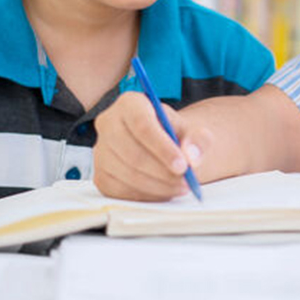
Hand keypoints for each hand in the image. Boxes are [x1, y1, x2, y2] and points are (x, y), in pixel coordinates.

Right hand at [93, 92, 209, 200]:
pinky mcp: (100, 175)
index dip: (163, 148)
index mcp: (129, 104)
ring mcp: (101, 151)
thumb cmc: (173, 133)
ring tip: (181, 186)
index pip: (142, 125)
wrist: (162, 145)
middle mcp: (109, 123)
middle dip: (163, 172)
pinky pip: (121, 191)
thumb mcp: (192, 130)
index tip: (183, 166)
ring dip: (158, 186)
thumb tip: (191, 156)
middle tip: (186, 181)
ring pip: (128, 175)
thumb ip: (198, 139)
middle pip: (133, 153)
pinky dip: (147, 195)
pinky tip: (164, 191)